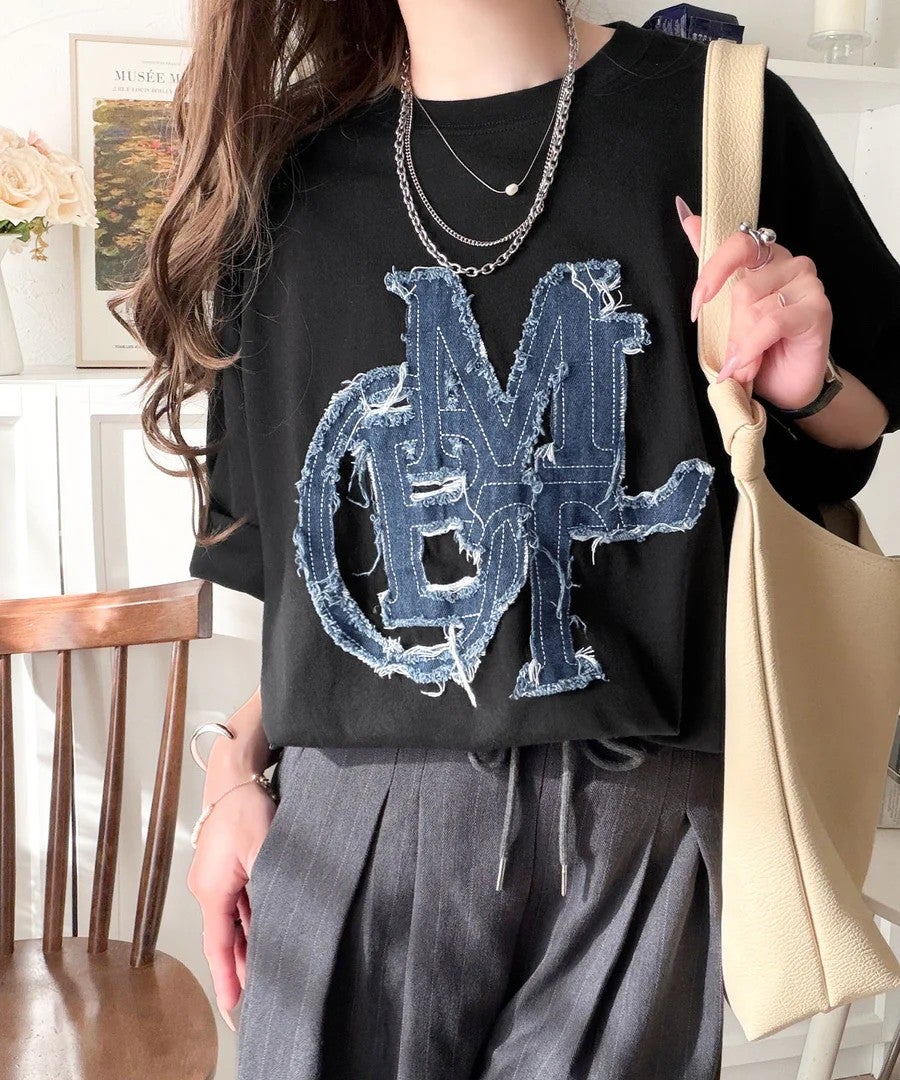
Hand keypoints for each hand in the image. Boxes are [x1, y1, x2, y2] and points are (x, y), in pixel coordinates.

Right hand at [187, 742, 276, 1032]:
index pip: (219, 945)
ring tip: (264, 971)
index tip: (234, 1006)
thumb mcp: (263, 849)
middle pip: (225, 936)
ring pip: (233, 919)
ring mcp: (217, 876)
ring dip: (247, 942)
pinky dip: (250, 920)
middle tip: (257, 997)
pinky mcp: (227, 865)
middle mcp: (208, 887)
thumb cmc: (246, 805)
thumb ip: (268, 886)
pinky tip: (264, 932)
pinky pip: (237, 901)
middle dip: (240, 966)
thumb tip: (276, 918)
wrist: (235, 772)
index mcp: (212, 889)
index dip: (228, 977)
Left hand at [676, 195, 832, 410]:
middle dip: (731, 330)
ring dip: (743, 345)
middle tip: (733, 353)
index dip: (713, 273)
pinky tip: (749, 365)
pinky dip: (753, 347)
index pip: (738, 244)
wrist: (786, 387)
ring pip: (756, 308)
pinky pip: (772, 322)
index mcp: (765, 258)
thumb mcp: (725, 311)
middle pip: (742, 288)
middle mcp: (789, 264)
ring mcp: (808, 284)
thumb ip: (712, 266)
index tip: (696, 305)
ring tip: (746, 363)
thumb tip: (688, 217)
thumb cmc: (756, 348)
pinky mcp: (818, 309)